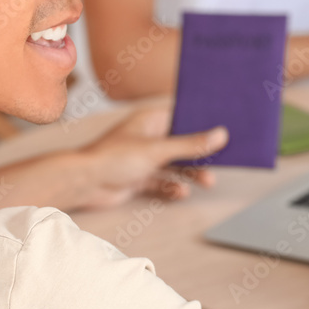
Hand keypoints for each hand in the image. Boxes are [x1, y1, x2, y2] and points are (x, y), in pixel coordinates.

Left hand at [78, 107, 228, 209]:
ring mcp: (143, 158)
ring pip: (175, 165)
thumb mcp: (158, 150)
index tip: (224, 128)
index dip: (202, 122)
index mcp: (151, 120)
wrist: (84, 183)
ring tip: (208, 182)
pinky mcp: (138, 177)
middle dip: (200, 153)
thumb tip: (219, 135)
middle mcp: (148, 137)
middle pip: (182, 143)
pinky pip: (163, 182)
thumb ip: (190, 145)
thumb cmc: (113, 158)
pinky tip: (181, 192)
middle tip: (222, 159)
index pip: (183, 116)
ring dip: (191, 173)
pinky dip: (173, 187)